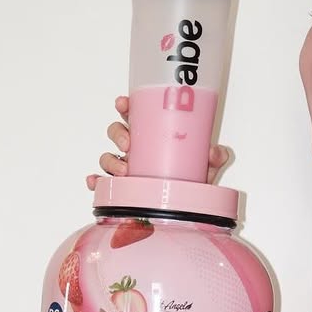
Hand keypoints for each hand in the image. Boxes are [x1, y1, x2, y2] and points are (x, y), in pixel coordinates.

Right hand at [86, 94, 232, 192]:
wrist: (188, 208)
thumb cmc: (191, 181)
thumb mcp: (205, 167)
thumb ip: (214, 158)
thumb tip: (215, 151)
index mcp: (152, 137)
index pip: (134, 115)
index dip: (125, 106)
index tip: (124, 104)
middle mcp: (136, 151)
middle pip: (116, 132)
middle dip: (117, 134)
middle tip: (129, 144)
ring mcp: (126, 168)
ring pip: (108, 157)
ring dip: (110, 161)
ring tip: (124, 172)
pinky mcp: (121, 188)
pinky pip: (103, 184)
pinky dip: (96, 181)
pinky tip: (96, 182)